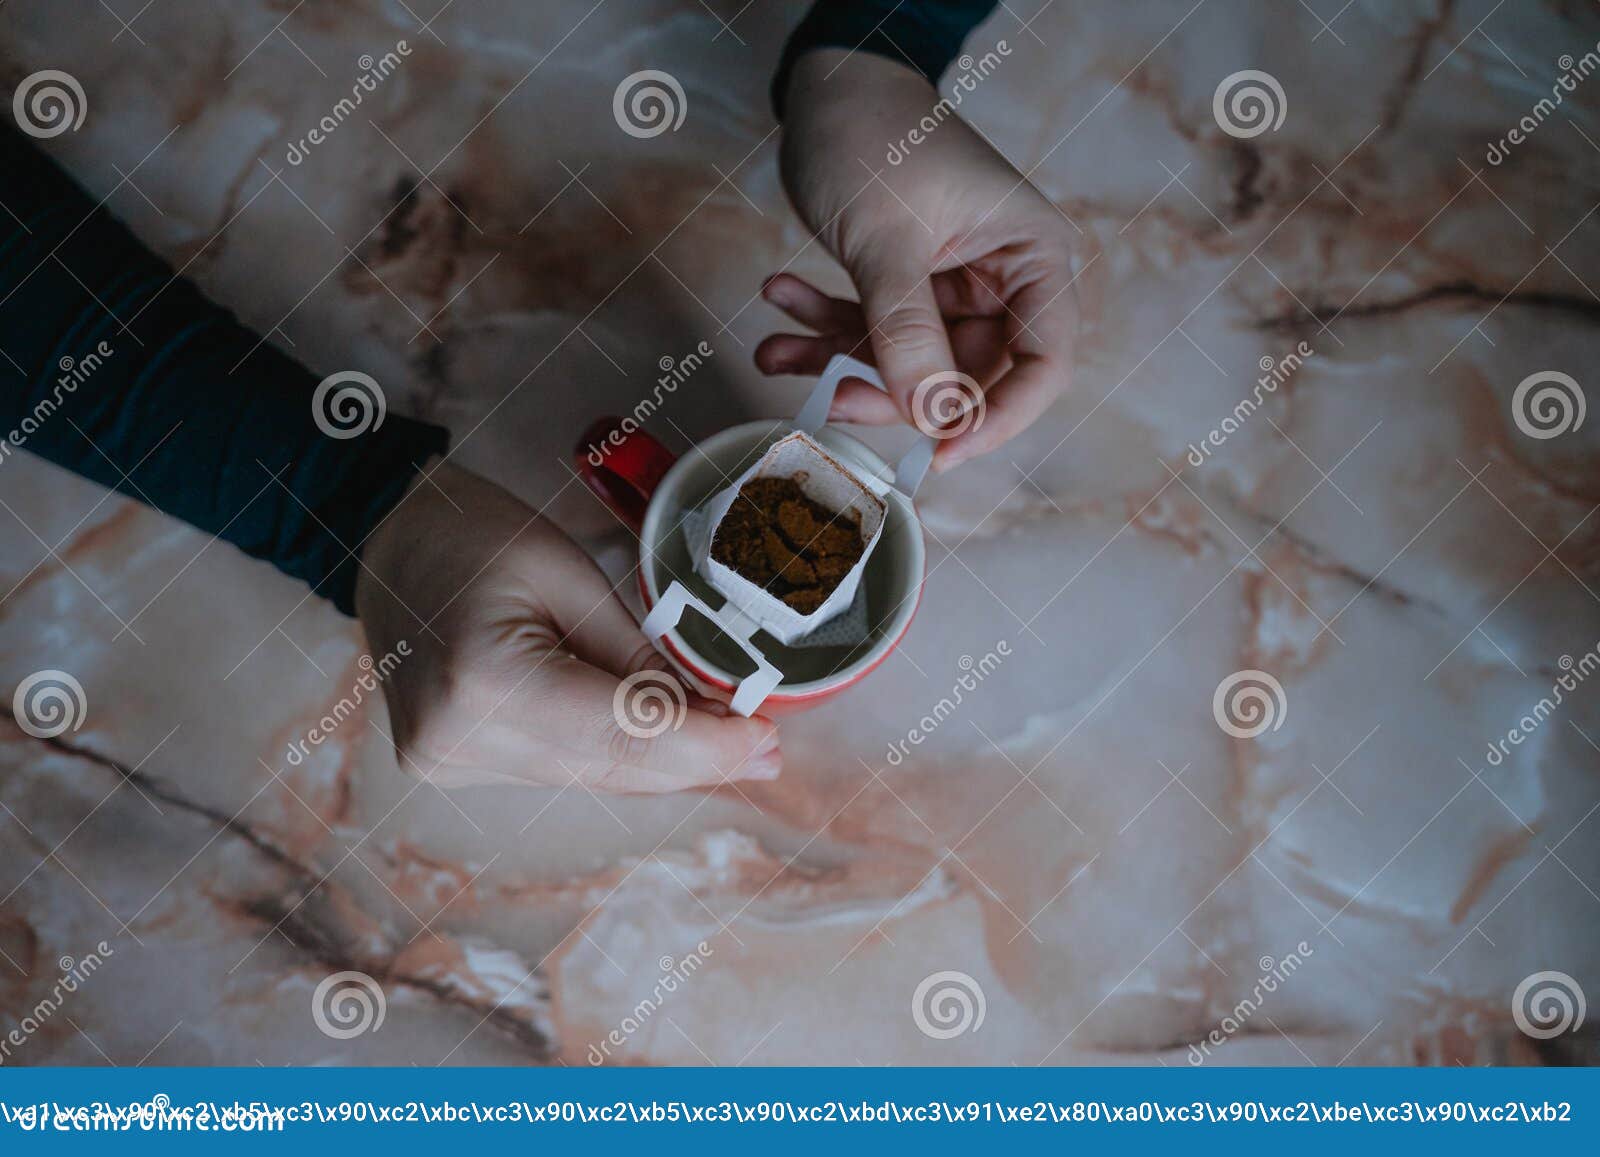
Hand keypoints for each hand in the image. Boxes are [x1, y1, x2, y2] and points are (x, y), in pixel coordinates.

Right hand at [355, 459, 779, 791]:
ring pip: (593, 778)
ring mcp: (450, 763)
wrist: (388, 542)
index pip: (624, 737)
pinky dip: (620, 756)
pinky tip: (670, 741)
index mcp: (485, 685)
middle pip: (612, 770)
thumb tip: (717, 717)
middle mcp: (459, 742)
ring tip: (735, 745)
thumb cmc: (473, 536)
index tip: (767, 742)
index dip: (707, 748)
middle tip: (769, 751)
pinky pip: (564, 769)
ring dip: (666, 764)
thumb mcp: (572, 577)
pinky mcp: (456, 765)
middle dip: (699, 760)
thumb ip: (640, 657)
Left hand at [761, 49, 1077, 470]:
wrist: (826, 83)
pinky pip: (870, 330)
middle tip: (827, 395)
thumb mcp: (885, 241)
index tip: (940, 451)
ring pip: (905, 362)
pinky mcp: (904, 284)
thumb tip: (931, 417)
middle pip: (961, 375)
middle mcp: (1001, 277)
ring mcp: (951, 284)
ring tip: (775, 350)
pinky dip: (822, 328)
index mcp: (1030, 256)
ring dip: (837, 361)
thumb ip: (906, 332)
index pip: (1041, 363)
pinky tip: (780, 302)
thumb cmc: (873, 135)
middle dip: (888, 390)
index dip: (997, 418)